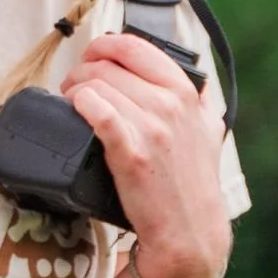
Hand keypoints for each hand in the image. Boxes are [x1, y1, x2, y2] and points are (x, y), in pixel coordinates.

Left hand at [60, 33, 230, 277]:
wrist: (188, 230)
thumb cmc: (192, 182)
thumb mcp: (208, 132)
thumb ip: (199, 101)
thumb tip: (193, 76)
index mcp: (185, 93)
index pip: (136, 46)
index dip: (105, 46)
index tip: (92, 57)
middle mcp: (170, 105)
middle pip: (107, 66)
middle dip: (81, 72)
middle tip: (72, 88)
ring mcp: (152, 128)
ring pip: (96, 85)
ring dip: (74, 90)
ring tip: (70, 103)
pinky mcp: (131, 153)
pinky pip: (97, 112)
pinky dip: (80, 104)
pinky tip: (74, 109)